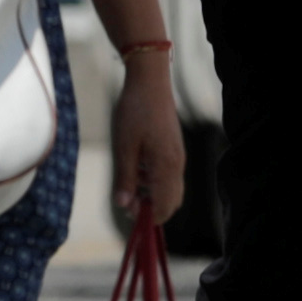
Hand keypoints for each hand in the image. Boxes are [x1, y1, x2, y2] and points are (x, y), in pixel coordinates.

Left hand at [110, 53, 188, 231]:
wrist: (150, 82)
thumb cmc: (135, 112)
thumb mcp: (124, 147)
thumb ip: (126, 178)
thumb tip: (124, 205)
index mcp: (166, 167)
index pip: (164, 207)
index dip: (148, 218)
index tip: (128, 215)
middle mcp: (177, 165)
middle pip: (172, 201)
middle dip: (152, 209)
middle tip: (128, 203)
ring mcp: (178, 156)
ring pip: (171, 189)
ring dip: (153, 195)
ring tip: (130, 185)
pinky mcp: (174, 148)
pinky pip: (169, 175)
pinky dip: (156, 181)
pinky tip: (138, 169)